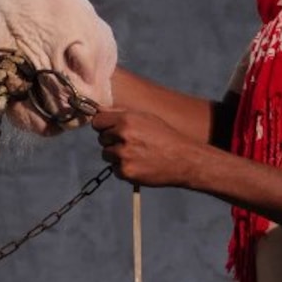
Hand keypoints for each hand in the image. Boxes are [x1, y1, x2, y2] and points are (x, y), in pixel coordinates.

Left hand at [90, 105, 205, 188]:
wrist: (184, 159)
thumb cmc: (165, 136)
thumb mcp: (146, 118)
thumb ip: (120, 114)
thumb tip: (97, 109)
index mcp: (127, 119)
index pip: (97, 122)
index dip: (104, 126)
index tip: (111, 129)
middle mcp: (123, 136)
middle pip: (101, 139)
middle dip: (112, 141)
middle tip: (132, 143)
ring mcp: (123, 155)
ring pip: (107, 154)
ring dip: (117, 156)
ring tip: (138, 154)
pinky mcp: (126, 171)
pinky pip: (115, 169)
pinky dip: (124, 168)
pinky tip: (140, 164)